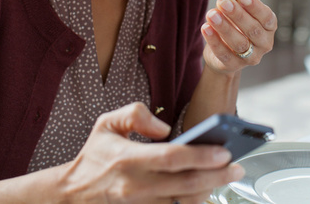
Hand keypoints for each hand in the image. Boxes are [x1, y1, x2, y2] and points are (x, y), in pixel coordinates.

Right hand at [0, 103, 242, 202]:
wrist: (72, 193)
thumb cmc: (95, 155)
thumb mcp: (107, 123)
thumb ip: (136, 114)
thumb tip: (164, 128)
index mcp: (128, 159)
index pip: (172, 158)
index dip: (201, 156)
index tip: (224, 152)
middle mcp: (136, 186)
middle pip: (185, 184)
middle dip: (216, 177)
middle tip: (237, 167)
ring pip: (183, 203)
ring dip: (208, 192)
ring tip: (226, 177)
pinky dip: (192, 203)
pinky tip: (206, 192)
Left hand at [201, 0, 276, 73]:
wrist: (225, 53)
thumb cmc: (235, 26)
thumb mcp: (240, 13)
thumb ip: (237, 4)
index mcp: (269, 27)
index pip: (266, 17)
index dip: (255, 6)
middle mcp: (264, 44)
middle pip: (253, 30)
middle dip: (237, 15)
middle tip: (223, 2)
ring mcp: (250, 57)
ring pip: (239, 42)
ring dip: (224, 27)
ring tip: (212, 14)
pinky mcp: (233, 66)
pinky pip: (223, 53)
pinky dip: (214, 40)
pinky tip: (205, 28)